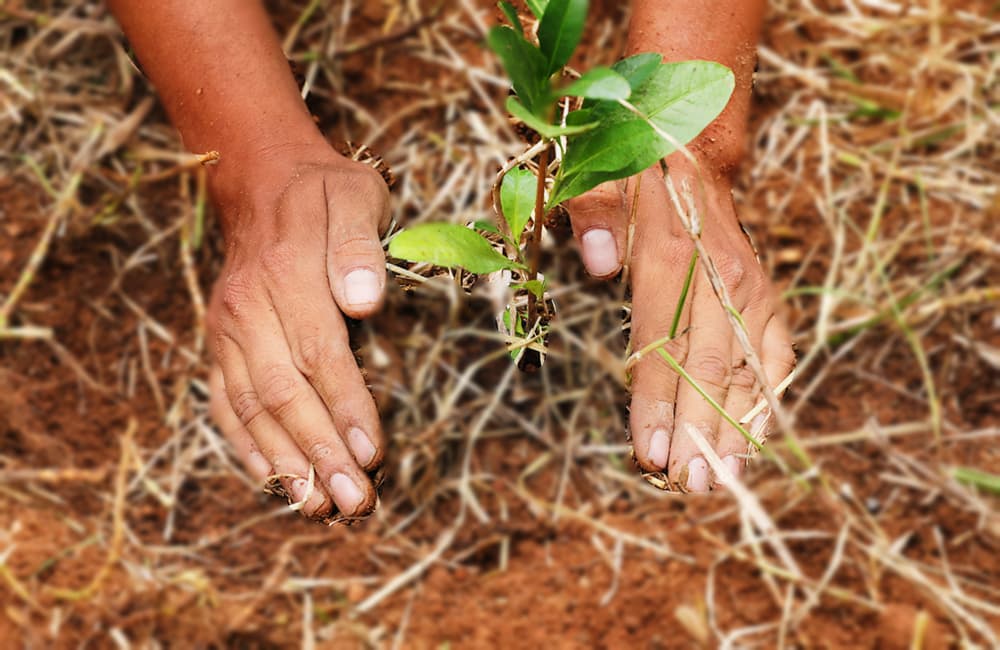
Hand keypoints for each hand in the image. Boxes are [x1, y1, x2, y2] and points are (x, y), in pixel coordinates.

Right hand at [206, 144, 390, 517]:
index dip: (347, 406)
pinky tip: (276, 483)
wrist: (261, 179)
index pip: (319, 354)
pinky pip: (226, 403)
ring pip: (253, 409)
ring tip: (322, 509)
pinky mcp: (220, 343)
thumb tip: (365, 301)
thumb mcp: (355, 196)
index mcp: (286, 274)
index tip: (372, 453)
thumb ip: (359, 246)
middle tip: (357, 501)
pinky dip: (248, 447)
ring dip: (287, 464)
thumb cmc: (324, 192)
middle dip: (321, 453)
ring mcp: (227, 330)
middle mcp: (248, 309)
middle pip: (284, 393)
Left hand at [566, 162, 793, 490]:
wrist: (693, 155)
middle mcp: (721, 279)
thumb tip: (597, 263)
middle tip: (685, 485)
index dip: (655, 402)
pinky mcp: (766, 300)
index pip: (663, 343)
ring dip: (733, 429)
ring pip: (746, 370)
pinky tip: (754, 441)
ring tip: (718, 480)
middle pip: (710, 368)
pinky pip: (776, 357)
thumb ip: (596, 215)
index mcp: (674, 256)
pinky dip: (767, 399)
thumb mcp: (601, 180)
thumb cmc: (637, 177)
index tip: (649, 453)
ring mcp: (750, 292)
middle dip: (696, 431)